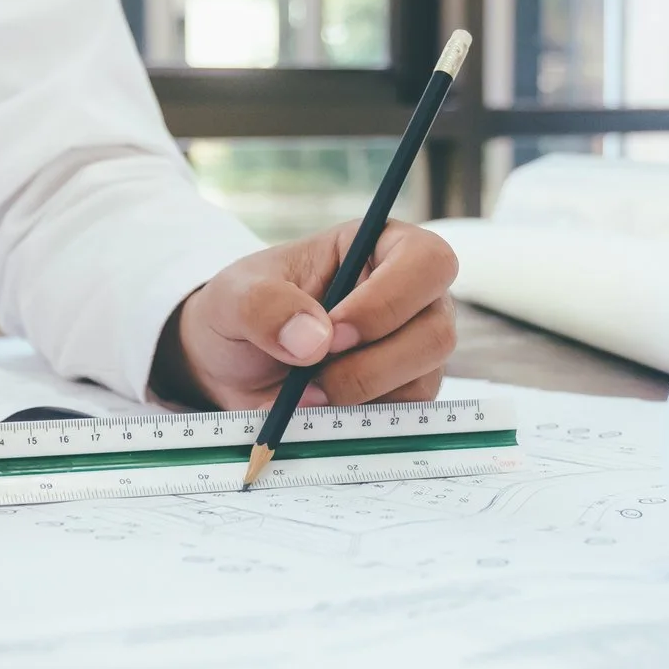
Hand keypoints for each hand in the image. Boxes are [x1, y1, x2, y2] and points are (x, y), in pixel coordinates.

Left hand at [155, 220, 458, 410]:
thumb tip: (315, 340)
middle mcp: (412, 296)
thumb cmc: (242, 311)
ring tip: (300, 395)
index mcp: (381, 247)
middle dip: (369, 365)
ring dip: (357, 395)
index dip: (388, 302)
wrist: (232, 365)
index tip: (332, 334)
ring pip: (423, 379)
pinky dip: (356, 421)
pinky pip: (404, 416)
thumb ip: (265, 306)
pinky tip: (316, 411)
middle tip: (310, 379)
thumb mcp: (234, 296)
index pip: (426, 261)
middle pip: (436, 332)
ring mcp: (414, 348)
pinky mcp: (404, 393)